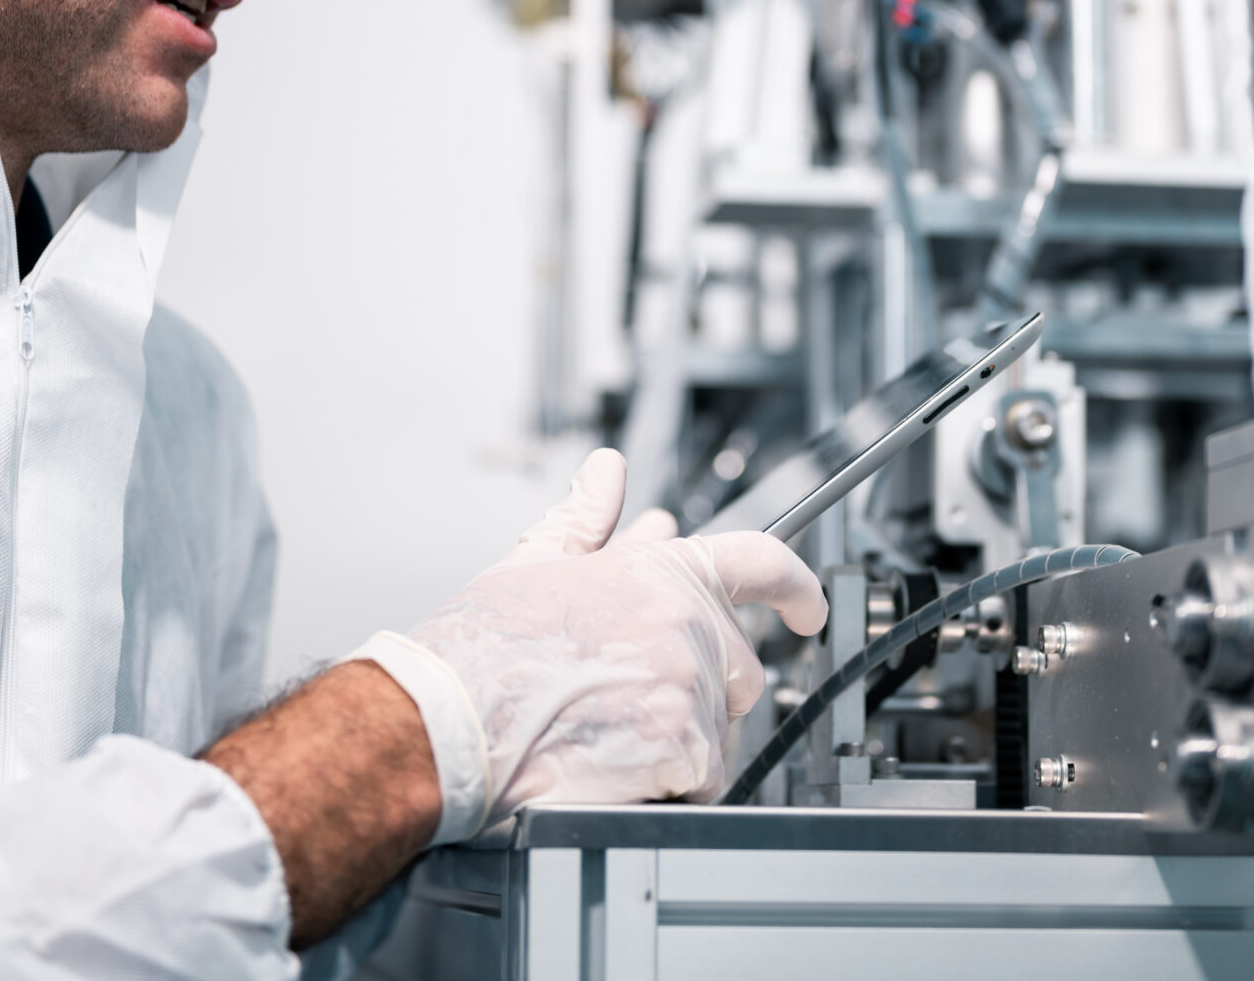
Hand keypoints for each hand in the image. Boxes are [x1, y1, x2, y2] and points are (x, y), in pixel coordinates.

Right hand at [400, 449, 825, 830]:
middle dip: (706, 687)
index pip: (760, 561)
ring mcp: (688, 683)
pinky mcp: (683, 745)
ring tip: (607, 734)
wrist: (446, 721)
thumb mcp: (531, 565)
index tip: (807, 610)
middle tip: (637, 702)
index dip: (796, 587)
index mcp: (657, 569)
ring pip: (720, 727)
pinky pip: (703, 776)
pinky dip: (668, 780)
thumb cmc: (481, 651)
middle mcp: (684, 620)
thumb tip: (605, 472)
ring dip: (679, 739)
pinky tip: (616, 766)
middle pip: (743, 667)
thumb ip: (583, 518)